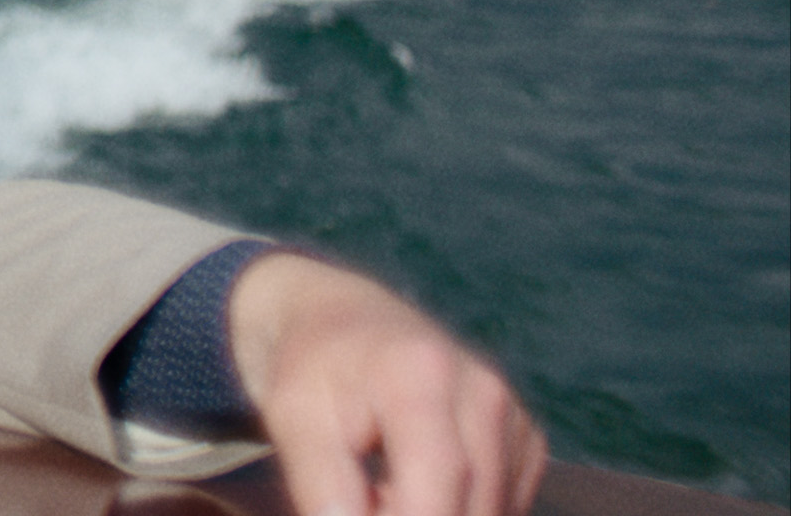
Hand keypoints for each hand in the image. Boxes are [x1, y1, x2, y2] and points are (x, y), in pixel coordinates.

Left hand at [230, 252, 543, 515]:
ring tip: (383, 489)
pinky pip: (505, 503)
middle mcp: (484, 391)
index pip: (434, 492)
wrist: (343, 321)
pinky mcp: (526, 437)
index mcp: (421, 377)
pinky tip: (418, 485)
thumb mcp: (292, 420)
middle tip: (366, 496)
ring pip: (491, 512)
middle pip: (470, 509)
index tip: (359, 515)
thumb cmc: (312, 374)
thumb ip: (321, 484)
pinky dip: (462, 509)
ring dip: (437, 514)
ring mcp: (513, 414)